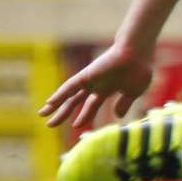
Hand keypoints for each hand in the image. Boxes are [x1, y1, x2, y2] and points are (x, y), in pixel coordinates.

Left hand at [39, 44, 153, 128]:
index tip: (76, 126)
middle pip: (75, 101)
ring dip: (56, 106)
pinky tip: (50, 103)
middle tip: (50, 125)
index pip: (91, 105)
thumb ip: (124, 103)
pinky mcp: (86, 75)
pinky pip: (69, 86)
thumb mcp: (133, 91)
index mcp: (107, 89)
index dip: (84, 116)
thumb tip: (117, 116)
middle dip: (64, 114)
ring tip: (42, 115)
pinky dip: (60, 95)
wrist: (137, 54)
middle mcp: (95, 85)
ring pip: (69, 95)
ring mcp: (90, 80)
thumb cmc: (139, 69)